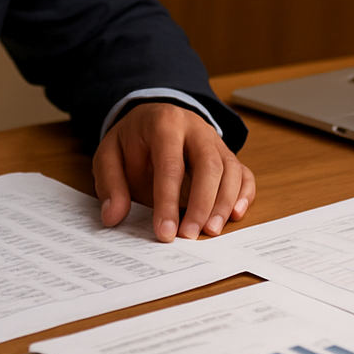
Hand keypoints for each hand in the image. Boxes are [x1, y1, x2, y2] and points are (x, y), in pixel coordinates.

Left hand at [93, 102, 255, 241]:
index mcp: (165, 123)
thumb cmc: (133, 140)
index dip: (168, 201)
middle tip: (189, 235)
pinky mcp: (227, 154)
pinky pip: (244, 173)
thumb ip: (110, 184)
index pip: (171, 165)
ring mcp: (215, 141)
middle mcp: (196, 128)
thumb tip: (113, 216)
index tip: (165, 232)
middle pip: (209, 165)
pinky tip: (235, 214)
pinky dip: (244, 194)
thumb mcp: (109, 155)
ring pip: (231, 170)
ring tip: (211, 231)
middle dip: (202, 204)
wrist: (153, 118)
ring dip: (224, 203)